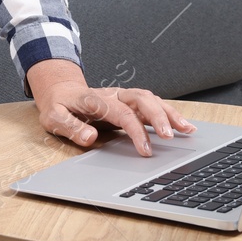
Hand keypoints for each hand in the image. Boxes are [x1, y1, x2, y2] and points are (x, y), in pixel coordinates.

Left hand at [26, 59, 196, 156]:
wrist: (60, 91)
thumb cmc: (58, 106)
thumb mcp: (54, 118)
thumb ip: (71, 127)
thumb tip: (90, 137)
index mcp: (96, 99)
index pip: (122, 113)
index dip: (136, 131)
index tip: (146, 150)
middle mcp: (114, 94)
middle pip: (142, 99)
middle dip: (158, 116)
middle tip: (171, 136)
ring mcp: (122, 96)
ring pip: (150, 99)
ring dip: (169, 113)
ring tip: (187, 129)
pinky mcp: (128, 102)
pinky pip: (151, 104)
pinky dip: (167, 113)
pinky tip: (182, 125)